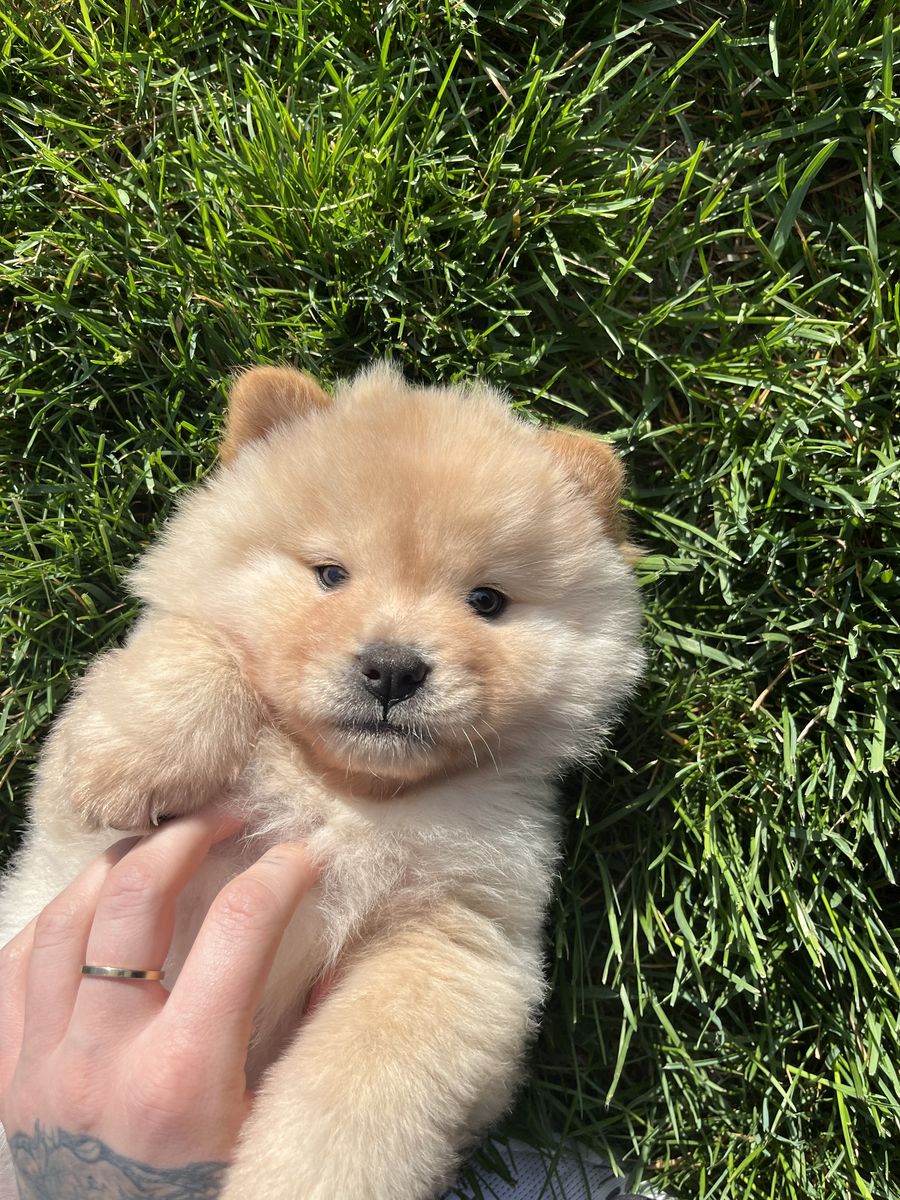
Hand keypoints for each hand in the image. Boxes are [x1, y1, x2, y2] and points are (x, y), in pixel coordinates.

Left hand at [0, 810, 316, 1196]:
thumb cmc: (207, 1197)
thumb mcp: (272, 1129)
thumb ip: (302, 1037)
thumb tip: (336, 954)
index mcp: (182, 1079)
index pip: (239, 928)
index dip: (281, 872)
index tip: (306, 853)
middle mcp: (99, 1063)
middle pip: (133, 897)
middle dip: (187, 836)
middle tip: (226, 818)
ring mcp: (36, 1067)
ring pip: (64, 917)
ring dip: (117, 865)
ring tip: (161, 846)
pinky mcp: (3, 1074)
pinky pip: (14, 964)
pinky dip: (57, 920)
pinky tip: (93, 908)